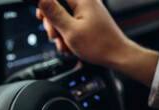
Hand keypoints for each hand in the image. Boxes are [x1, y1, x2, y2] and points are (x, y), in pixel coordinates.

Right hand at [37, 0, 158, 86]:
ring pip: (63, 17)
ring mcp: (88, 11)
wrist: (116, 55)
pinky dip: (67, 35)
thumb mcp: (71, 30)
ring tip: (65, 45)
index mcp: (82, 0)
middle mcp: (86, 2)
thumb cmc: (99, 45)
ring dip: (60, 33)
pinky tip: (70, 45)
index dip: (45, 6)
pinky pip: (71, 23)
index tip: (42, 18)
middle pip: (58, 7)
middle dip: (53, 24)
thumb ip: (54, 13)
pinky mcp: (89, 19)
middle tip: (55, 36)